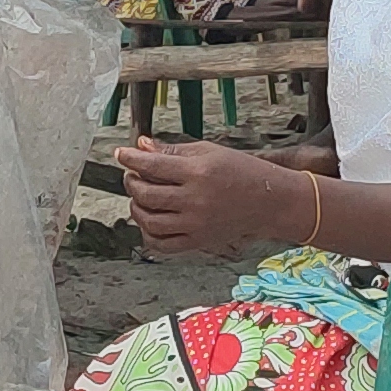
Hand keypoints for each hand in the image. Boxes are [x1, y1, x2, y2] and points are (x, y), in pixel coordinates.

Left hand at [117, 137, 319, 259]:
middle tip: (132, 174)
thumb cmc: (242, 172)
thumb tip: (143, 146)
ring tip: (139, 196)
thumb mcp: (209, 151)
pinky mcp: (198, 241)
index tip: (121, 153)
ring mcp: (195, 224)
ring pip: (149, 220)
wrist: (269, 201)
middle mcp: (195, 200)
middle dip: (131, 181)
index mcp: (198, 173)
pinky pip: (162, 244)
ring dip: (136, 206)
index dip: (130, 159)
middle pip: (146, 194)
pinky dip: (148, 233)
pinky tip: (150, 220)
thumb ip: (173, 150)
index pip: (152, 166)